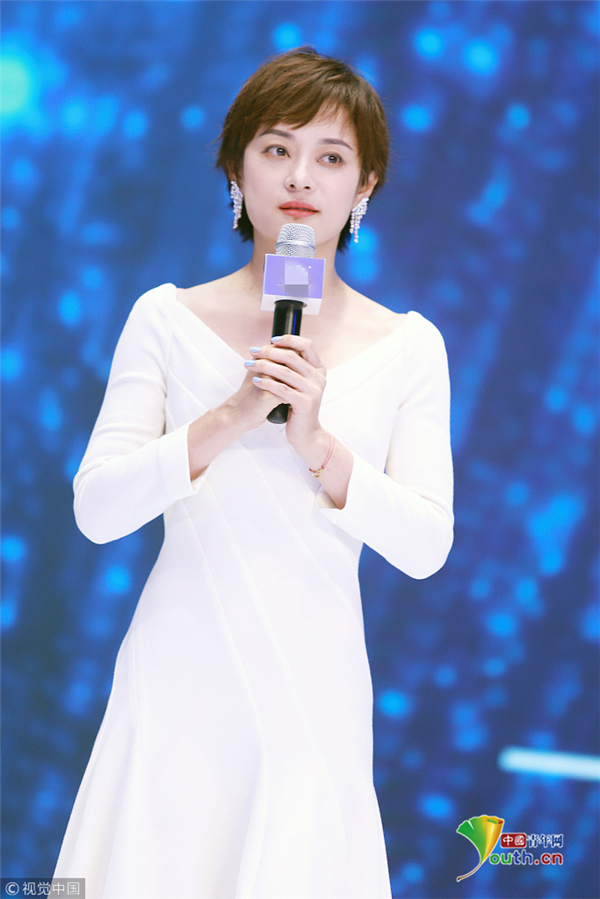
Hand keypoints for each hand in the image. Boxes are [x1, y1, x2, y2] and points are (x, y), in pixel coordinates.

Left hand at [247, 335, 328, 458]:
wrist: (305, 433)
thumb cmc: (298, 406)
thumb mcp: (298, 383)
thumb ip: (293, 367)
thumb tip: (273, 347)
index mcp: (319, 369)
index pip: (307, 345)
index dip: (289, 340)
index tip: (271, 340)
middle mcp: (319, 378)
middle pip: (292, 357)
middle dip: (269, 352)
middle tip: (253, 352)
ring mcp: (313, 391)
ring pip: (285, 372)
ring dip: (263, 366)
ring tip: (249, 365)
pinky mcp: (305, 403)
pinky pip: (282, 389)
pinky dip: (266, 383)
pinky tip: (255, 380)